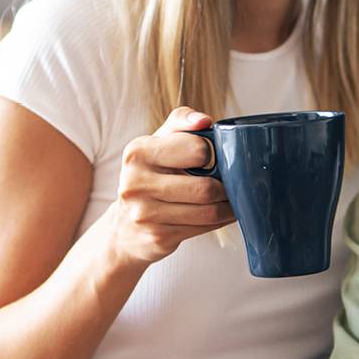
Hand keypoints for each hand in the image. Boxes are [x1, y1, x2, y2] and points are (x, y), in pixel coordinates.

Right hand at [106, 107, 234, 265]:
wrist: (125, 226)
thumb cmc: (150, 175)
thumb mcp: (159, 142)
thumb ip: (181, 122)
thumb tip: (204, 121)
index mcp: (137, 152)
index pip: (197, 149)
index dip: (213, 154)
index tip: (213, 158)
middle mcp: (135, 183)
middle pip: (205, 187)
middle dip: (226, 186)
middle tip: (233, 183)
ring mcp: (144, 214)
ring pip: (208, 211)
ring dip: (228, 206)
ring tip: (232, 199)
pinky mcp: (158, 237)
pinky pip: (203, 228)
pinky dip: (220, 220)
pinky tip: (221, 214)